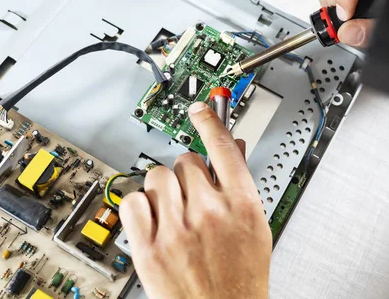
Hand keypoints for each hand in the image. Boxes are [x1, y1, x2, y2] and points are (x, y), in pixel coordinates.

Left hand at [119, 102, 271, 298]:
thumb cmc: (241, 280)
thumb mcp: (255, 228)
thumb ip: (242, 185)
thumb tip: (235, 149)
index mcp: (241, 205)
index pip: (222, 147)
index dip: (209, 121)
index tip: (198, 108)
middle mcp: (209, 213)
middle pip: (187, 162)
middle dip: (189, 175)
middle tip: (193, 196)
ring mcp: (177, 230)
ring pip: (158, 177)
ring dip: (164, 189)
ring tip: (173, 210)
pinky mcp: (149, 247)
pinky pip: (133, 201)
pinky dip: (139, 206)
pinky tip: (151, 218)